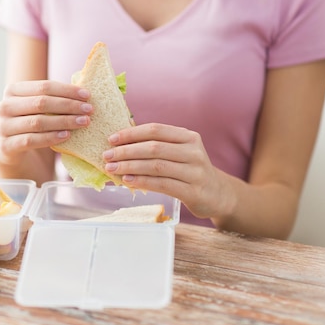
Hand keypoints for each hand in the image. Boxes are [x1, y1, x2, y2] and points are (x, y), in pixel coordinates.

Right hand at [0, 80, 92, 166]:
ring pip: (38, 122)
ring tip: (83, 122)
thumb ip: (52, 97)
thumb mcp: (35, 107)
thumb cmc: (28, 122)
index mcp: (12, 90)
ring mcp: (3, 126)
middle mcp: (5, 106)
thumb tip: (84, 93)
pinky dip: (51, 137)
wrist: (8, 149)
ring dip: (64, 121)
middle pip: (41, 103)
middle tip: (89, 110)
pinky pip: (31, 140)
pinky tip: (67, 136)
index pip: (44, 86)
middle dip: (69, 105)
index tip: (87, 95)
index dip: (67, 90)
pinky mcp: (6, 145)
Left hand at [103, 123, 224, 218]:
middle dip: (126, 151)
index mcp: (188, 137)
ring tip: (112, 168)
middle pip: (154, 148)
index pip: (155, 130)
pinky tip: (127, 180)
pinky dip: (142, 181)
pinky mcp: (193, 191)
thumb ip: (156, 145)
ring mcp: (195, 172)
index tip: (111, 139)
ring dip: (130, 167)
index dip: (131, 133)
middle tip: (107, 155)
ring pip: (156, 166)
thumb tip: (120, 144)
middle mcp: (194, 152)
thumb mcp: (179, 152)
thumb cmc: (188, 170)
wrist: (217, 194)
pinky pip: (162, 184)